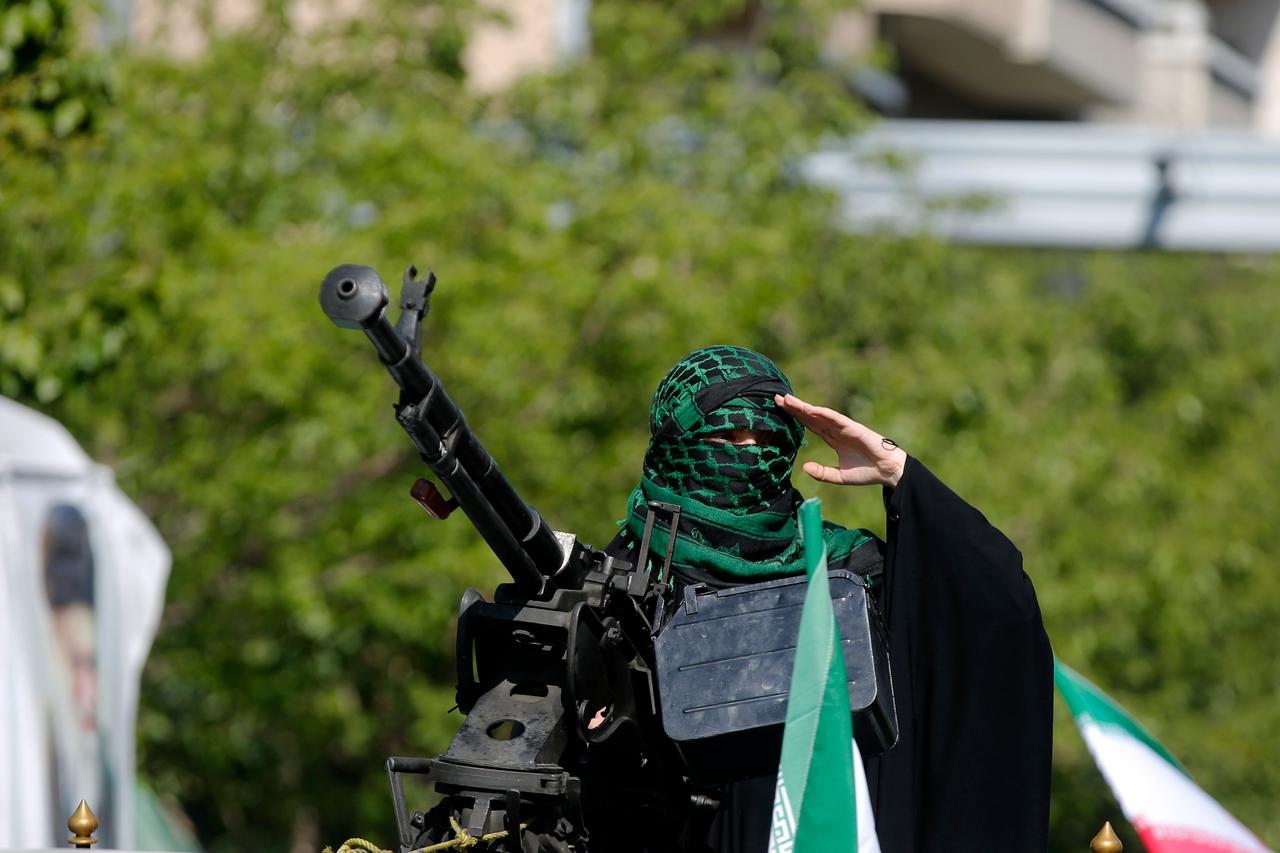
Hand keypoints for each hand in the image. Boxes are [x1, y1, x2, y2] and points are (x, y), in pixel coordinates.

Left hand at [775, 393, 906, 488]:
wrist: (888, 471)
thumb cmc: (866, 472)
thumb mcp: (839, 476)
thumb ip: (822, 473)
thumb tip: (804, 467)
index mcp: (833, 439)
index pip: (810, 425)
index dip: (796, 418)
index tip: (780, 411)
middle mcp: (836, 430)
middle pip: (811, 416)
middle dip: (795, 408)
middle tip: (777, 398)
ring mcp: (844, 427)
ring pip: (820, 414)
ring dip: (804, 407)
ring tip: (788, 400)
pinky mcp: (854, 428)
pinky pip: (836, 419)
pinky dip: (823, 413)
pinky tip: (810, 409)